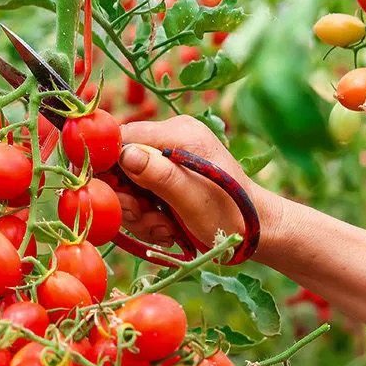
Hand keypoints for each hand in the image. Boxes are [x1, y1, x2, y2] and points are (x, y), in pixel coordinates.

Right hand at [117, 116, 282, 257]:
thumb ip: (159, 174)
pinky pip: (141, 195)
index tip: (115, 198)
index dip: (109, 167)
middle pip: (121, 165)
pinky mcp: (169, 177)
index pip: (122, 138)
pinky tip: (167, 228)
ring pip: (128, 185)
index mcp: (178, 133)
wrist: (257, 233)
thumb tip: (125, 154)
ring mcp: (170, 158)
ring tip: (163, 228)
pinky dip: (148, 217)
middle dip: (128, 198)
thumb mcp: (192, 198)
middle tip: (145, 219)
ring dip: (139, 214)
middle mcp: (171, 139)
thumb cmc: (230, 216)